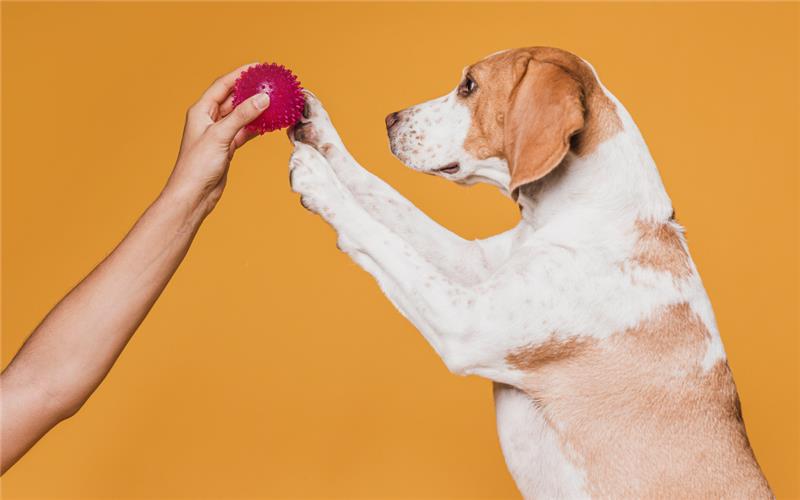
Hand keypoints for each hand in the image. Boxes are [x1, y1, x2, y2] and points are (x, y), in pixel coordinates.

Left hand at [164, 63, 269, 216]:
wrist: (193, 195)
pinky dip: (257, 127)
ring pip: (241, 115)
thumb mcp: (220, 136)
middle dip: (251, 90)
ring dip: (256, 109)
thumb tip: (263, 98)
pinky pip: (244, 131)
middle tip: (270, 83)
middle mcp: (209, 120)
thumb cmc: (197, 166)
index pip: (223, 85)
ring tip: (275, 101)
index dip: (240, 74)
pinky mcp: (227, 147)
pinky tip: (270, 123)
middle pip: (233, 98)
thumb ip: (242, 116)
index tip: (259, 67)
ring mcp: (219, 134)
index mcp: (201, 111)